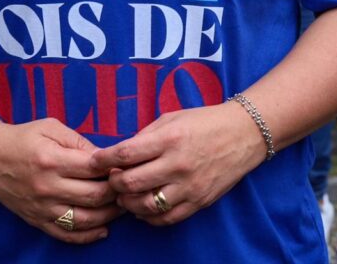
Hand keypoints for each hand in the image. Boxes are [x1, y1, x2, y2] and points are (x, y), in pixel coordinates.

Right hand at [0, 118, 121, 243]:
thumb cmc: (23, 137)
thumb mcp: (51, 127)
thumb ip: (79, 142)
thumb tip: (104, 158)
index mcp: (53, 159)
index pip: (94, 169)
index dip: (114, 169)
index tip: (126, 166)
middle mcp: (48, 187)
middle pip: (94, 197)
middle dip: (116, 193)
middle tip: (128, 187)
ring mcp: (42, 207)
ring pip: (84, 220)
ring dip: (108, 216)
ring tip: (121, 207)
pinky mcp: (36, 220)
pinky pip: (66, 234)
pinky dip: (87, 236)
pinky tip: (102, 229)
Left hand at [90, 102, 264, 225]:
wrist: (242, 134)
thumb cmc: (204, 121)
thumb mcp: (173, 118)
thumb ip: (146, 136)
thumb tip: (121, 153)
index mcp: (170, 138)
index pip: (126, 153)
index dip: (104, 160)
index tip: (94, 161)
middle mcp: (178, 164)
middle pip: (132, 183)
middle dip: (114, 183)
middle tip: (110, 179)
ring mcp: (189, 186)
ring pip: (147, 205)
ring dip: (128, 203)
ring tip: (124, 195)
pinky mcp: (199, 202)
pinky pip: (166, 218)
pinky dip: (149, 216)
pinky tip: (143, 207)